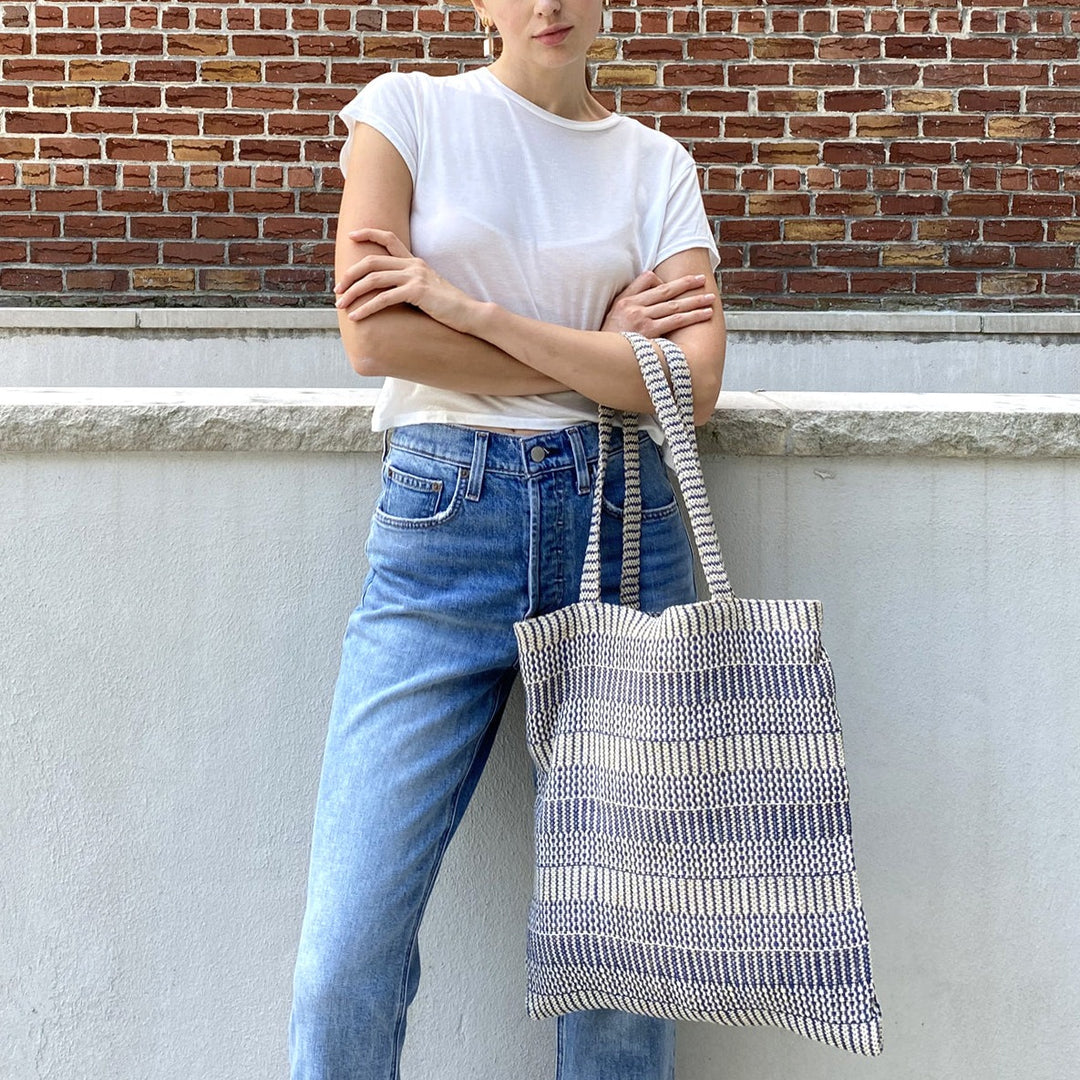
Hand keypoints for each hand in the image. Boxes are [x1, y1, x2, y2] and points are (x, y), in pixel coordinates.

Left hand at [335, 228, 481, 334]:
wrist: (470, 313)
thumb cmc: (449, 307)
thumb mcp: (428, 289)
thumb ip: (410, 285)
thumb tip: (391, 293)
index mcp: (415, 262)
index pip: (389, 238)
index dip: (368, 233)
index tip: (352, 235)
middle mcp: (413, 265)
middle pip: (372, 262)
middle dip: (350, 275)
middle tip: (337, 290)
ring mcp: (415, 277)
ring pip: (373, 279)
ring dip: (353, 292)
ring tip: (341, 305)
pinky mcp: (416, 292)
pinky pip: (384, 299)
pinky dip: (366, 308)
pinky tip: (356, 316)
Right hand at [600, 270, 716, 336]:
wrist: (597, 356)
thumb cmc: (608, 340)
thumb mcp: (611, 316)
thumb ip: (627, 302)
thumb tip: (647, 293)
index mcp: (625, 300)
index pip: (648, 280)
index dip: (666, 281)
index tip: (680, 282)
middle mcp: (633, 306)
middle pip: (665, 290)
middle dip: (686, 284)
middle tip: (702, 280)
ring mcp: (641, 319)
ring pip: (674, 305)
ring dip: (695, 301)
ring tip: (710, 299)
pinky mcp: (649, 332)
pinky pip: (675, 321)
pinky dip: (692, 316)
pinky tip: (705, 314)